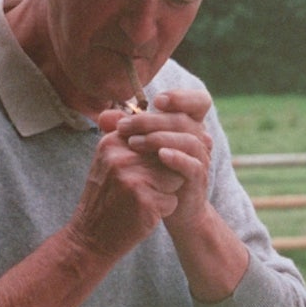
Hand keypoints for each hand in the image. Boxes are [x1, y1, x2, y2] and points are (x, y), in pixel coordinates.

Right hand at [67, 108, 186, 261]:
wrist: (90, 238)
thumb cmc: (105, 199)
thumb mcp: (107, 161)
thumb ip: (129, 140)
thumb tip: (160, 119)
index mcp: (112, 141)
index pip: (155, 136)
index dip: (157, 156)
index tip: (145, 171)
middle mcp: (120, 156)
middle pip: (167, 155)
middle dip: (163, 173)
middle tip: (144, 189)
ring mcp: (132, 178)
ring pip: (174, 176)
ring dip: (166, 191)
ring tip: (144, 200)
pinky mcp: (144, 201)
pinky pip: (172, 200)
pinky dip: (164, 210)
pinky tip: (145, 214)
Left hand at [114, 89, 213, 238]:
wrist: (170, 209)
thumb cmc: (154, 171)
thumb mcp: (140, 148)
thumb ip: (125, 130)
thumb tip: (104, 117)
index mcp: (189, 125)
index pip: (199, 101)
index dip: (182, 97)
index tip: (156, 101)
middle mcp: (200, 139)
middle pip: (184, 119)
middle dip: (151, 120)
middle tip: (124, 126)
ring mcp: (201, 159)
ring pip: (190, 140)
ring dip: (160, 138)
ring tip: (133, 143)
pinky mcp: (198, 180)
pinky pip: (193, 165)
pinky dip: (177, 158)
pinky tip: (160, 155)